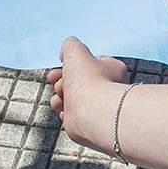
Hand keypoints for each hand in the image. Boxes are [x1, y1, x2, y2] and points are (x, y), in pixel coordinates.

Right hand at [46, 37, 131, 154]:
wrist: (91, 114)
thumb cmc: (88, 81)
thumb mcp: (76, 51)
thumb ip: (70, 45)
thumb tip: (67, 50)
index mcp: (112, 69)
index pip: (90, 63)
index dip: (71, 64)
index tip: (60, 65)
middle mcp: (107, 88)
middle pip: (78, 81)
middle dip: (62, 80)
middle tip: (55, 81)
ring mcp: (98, 107)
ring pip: (72, 98)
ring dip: (60, 96)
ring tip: (60, 96)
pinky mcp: (89, 123)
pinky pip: (72, 115)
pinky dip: (64, 112)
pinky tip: (63, 110)